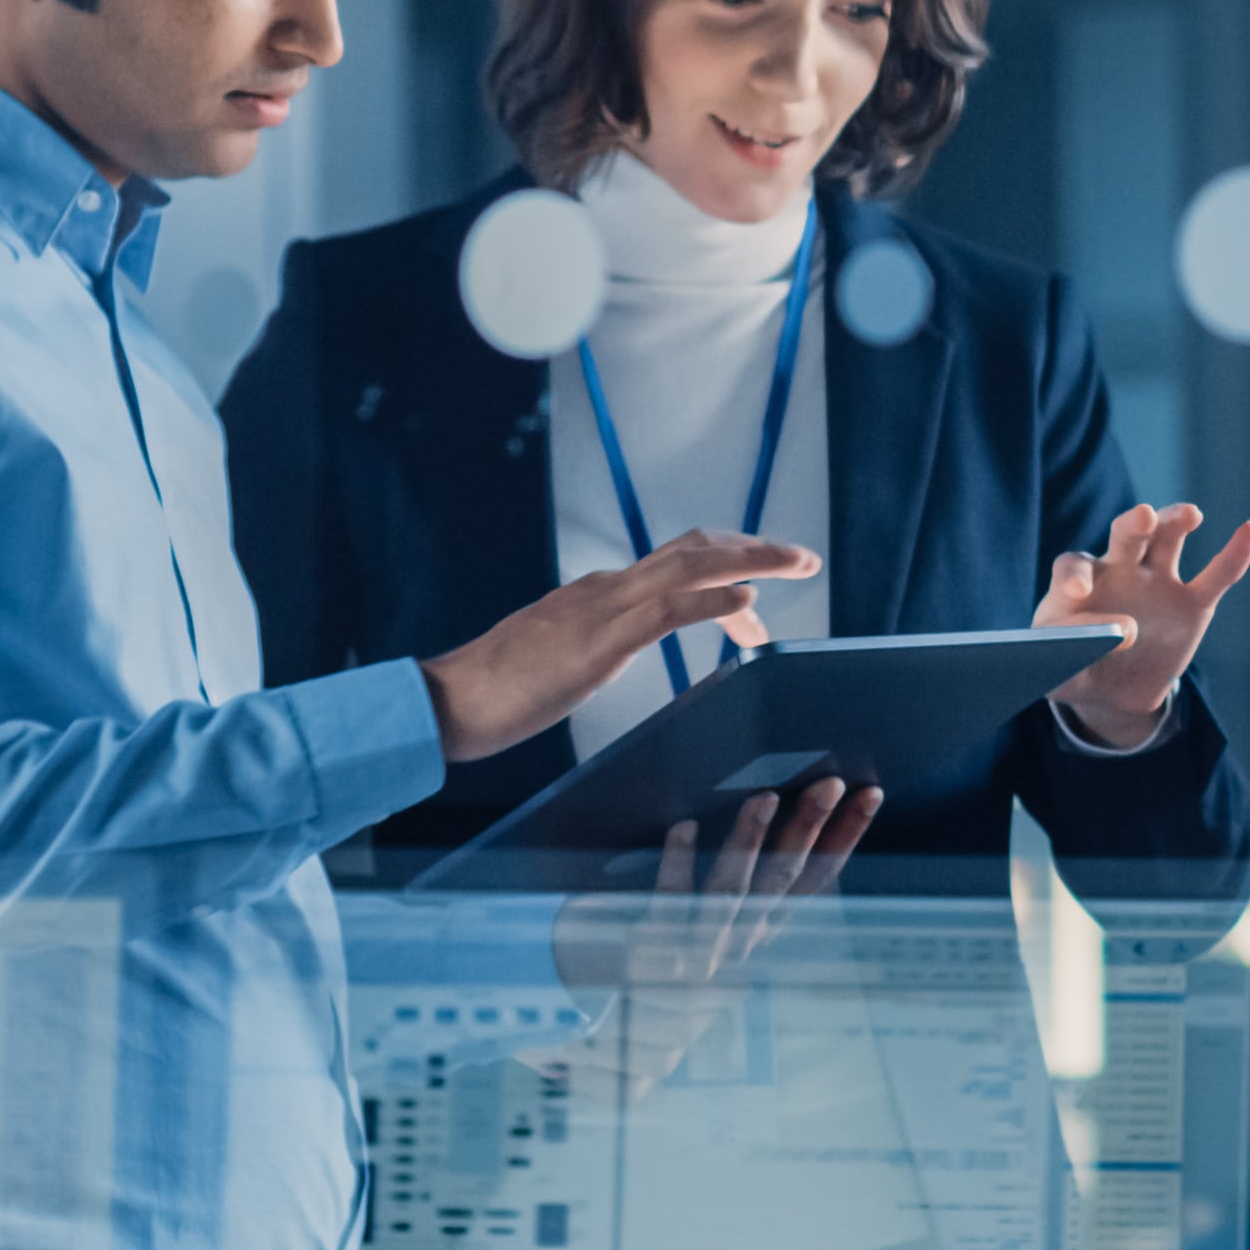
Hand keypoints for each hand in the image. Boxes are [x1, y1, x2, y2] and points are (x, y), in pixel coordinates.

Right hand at [422, 530, 816, 762]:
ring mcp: (602, 609)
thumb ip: (592, 644)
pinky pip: (666, 611)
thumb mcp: (560, 660)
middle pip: (693, 549)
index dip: (724, 567)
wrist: (449, 701)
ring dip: (751, 560)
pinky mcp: (598, 641)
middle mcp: (605, 589)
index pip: (674, 565)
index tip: (758, 593)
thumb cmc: (498, 691)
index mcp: (598, 594)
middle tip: (800, 559)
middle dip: (751, 548)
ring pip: (689, 566)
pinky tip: (748, 605)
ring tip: (796, 565)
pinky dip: (714, 601)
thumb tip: (614, 645)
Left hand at [553, 778, 881, 1093]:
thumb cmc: (690, 970)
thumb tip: (784, 818)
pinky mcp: (657, 947)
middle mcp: (741, 939)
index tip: (870, 796)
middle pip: (782, 879)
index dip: (845, 839)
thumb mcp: (734, 933)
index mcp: (764, 930)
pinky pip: (668, 901)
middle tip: (829, 784)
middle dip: (809, 829)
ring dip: (750, 844)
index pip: (815, 880)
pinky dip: (676, 864)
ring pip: (732, 891)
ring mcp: (700, 946)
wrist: (639, 1034)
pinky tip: (683, 827)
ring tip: (765, 797)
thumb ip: (757, 890)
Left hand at [1033, 503, 1249, 750]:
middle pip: (1126, 535)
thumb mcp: (1060, 675)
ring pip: (1168, 539)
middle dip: (1135, 524)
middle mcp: (1119, 569)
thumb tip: (1100, 641)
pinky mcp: (1192, 604)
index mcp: (1080, 582)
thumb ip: (1063, 663)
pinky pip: (1216, 576)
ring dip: (1177, 521)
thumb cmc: (1075, 670)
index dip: (1075, 576)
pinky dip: (1235, 554)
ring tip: (1190, 515)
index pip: (1074, 567)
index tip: (1078, 593)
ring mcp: (1158, 581)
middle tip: (1143, 516)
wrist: (1112, 689)